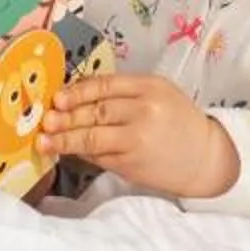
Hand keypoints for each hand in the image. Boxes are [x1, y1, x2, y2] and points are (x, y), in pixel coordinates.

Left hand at [37, 71, 237, 201]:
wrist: (205, 158)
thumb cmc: (179, 123)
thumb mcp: (159, 95)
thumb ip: (125, 94)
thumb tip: (78, 97)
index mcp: (149, 87)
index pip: (104, 86)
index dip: (77, 91)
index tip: (58, 97)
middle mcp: (143, 111)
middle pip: (95, 111)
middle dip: (65, 116)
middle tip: (45, 119)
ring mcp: (137, 139)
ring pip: (92, 137)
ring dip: (64, 139)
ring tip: (44, 140)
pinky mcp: (131, 164)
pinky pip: (98, 156)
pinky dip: (80, 154)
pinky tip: (66, 152)